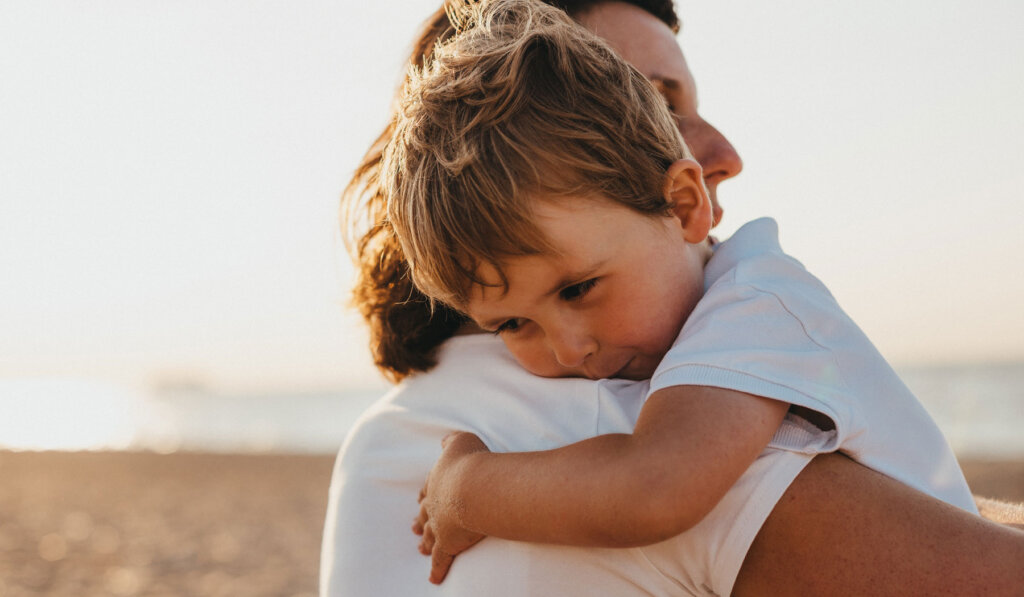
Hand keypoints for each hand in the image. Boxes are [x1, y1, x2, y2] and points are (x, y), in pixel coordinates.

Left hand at [412, 431, 489, 583]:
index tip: (420, 500)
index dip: (425, 495)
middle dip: (419, 520)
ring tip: (420, 548)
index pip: (428, 489)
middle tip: (413, 527)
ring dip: (425, 542)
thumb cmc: (471, 461)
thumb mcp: (461, 441)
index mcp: (437, 481)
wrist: (474, 486)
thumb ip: (451, 441)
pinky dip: (437, 569)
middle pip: (424, 514)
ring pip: (428, 536)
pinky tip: (434, 579)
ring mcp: (439, 525)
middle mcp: (434, 504)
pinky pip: (440, 560)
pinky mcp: (448, 544)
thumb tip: (444, 440)